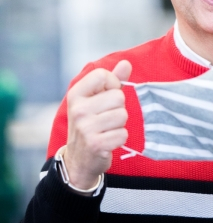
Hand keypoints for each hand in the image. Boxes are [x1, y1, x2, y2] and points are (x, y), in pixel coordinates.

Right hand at [63, 60, 131, 189]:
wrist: (78, 159)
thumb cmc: (91, 123)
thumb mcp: (96, 99)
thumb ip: (113, 80)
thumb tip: (126, 63)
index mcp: (76, 94)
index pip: (103, 75)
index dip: (113, 84)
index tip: (106, 95)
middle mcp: (78, 109)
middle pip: (118, 96)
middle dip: (118, 107)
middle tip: (106, 118)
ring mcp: (85, 128)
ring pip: (122, 115)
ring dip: (120, 124)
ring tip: (107, 129)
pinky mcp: (95, 144)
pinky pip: (123, 134)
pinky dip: (120, 138)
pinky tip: (108, 141)